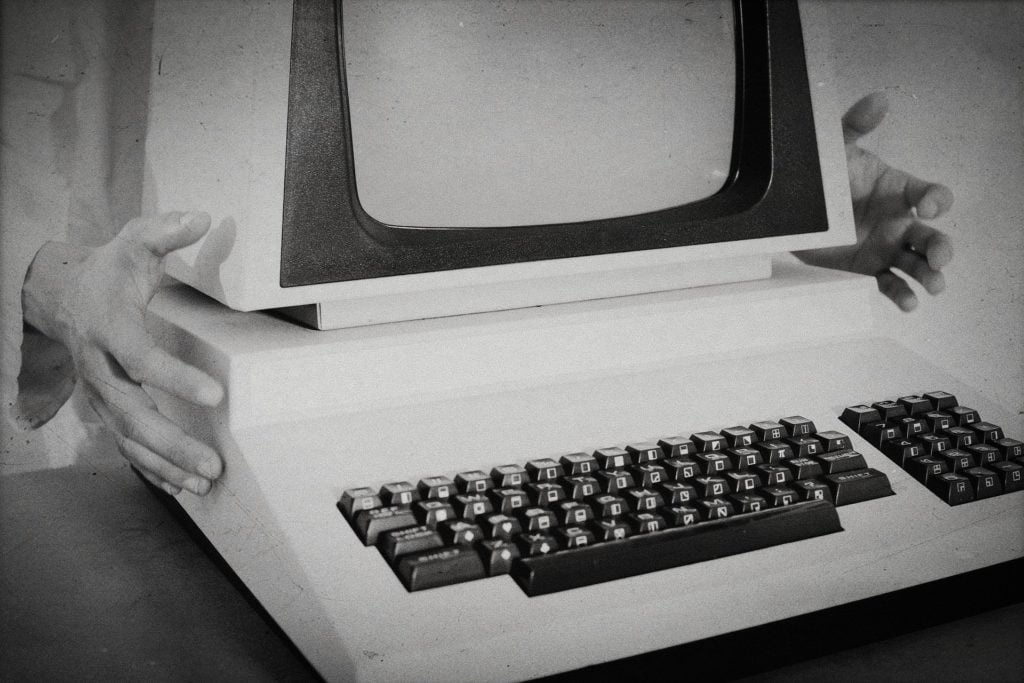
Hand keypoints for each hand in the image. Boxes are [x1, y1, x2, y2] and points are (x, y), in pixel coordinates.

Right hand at [22, 212, 223, 495]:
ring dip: (165, 463)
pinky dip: (152, 467)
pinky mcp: (106, 407)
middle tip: (212, 462)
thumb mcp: (133, 241)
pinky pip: (126, 444)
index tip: (217, 395)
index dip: (176, 379)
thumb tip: (201, 217)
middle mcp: (99, 367)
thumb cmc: (109, 271)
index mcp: (109, 327)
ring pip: (129, 437)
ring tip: (203, 481)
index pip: (141, 359)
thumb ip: (164, 231)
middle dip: (172, 442)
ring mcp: (100, 392)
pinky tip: (181, 485)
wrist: (62, 295)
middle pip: (133, 413)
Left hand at [795, 92, 953, 310]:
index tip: (928, 207)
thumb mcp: (836, 149)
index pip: (930, 194)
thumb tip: (879, 98)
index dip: (936, 200)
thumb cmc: (824, 176)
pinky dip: (901, 295)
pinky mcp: (870, 267)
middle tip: (939, 257)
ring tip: (934, 285)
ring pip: (918, 263)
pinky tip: (908, 303)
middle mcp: (900, 220)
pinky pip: (891, 283)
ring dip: (931, 274)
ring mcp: (887, 246)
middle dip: (941, 247)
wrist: (793, 208)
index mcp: (899, 191)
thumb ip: (855, 125)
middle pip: (932, 235)